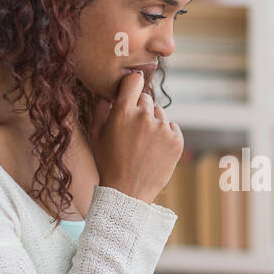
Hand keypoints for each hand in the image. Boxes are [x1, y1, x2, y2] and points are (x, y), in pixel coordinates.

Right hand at [88, 69, 182, 204]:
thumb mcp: (95, 133)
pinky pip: (172, 128)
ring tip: (142, 144)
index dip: (132, 85)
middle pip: (147, 99)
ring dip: (153, 124)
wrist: (127, 192)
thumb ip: (100, 105)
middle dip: (140, 109)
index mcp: (123, 111)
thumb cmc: (108, 162)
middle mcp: (144, 116)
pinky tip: (154, 150)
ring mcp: (163, 129)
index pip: (134, 80)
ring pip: (160, 114)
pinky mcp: (177, 141)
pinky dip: (166, 136)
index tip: (130, 91)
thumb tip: (106, 87)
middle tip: (132, 131)